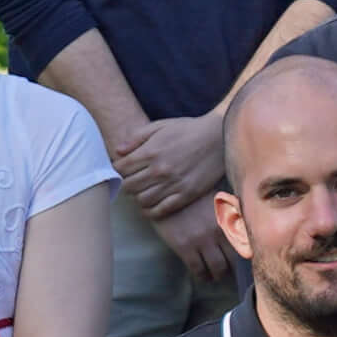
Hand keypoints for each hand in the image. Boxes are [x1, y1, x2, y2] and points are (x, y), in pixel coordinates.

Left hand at [111, 105, 232, 217]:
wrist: (218, 136)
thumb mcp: (160, 126)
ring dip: (138, 196)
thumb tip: (118, 151)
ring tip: (142, 191)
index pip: (121, 169)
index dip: (118, 169)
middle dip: (127, 183)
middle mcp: (159, 170)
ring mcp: (173, 184)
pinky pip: (161, 210)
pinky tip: (149, 205)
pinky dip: (150, 211)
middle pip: (129, 186)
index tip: (123, 169)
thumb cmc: (188, 129)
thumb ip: (136, 137)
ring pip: (142, 200)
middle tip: (132, 180)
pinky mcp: (185, 195)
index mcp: (151, 152)